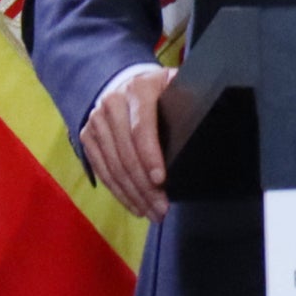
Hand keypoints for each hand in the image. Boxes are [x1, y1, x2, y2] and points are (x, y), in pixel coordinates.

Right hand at [82, 64, 175, 219]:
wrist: (124, 82)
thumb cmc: (160, 90)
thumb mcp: (176, 86)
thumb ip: (189, 98)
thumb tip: (208, 119)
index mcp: (139, 89)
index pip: (141, 128)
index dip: (150, 156)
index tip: (161, 181)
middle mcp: (112, 103)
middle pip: (126, 153)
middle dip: (144, 186)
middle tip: (162, 208)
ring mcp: (96, 121)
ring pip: (113, 166)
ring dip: (133, 194)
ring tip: (151, 212)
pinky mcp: (87, 136)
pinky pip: (102, 170)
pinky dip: (118, 191)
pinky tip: (134, 205)